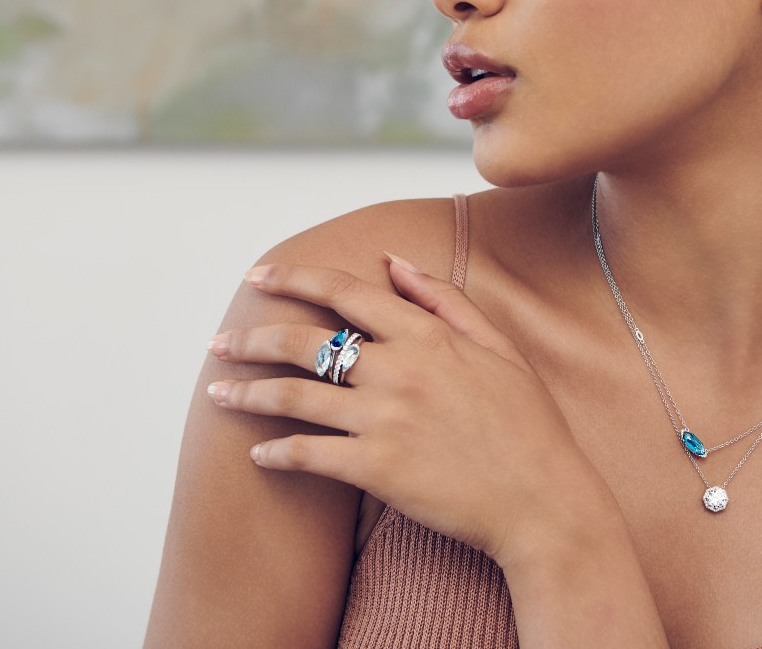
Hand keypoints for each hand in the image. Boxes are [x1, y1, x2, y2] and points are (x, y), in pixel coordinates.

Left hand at [203, 254, 608, 566]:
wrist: (545, 500)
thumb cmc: (529, 425)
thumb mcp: (498, 348)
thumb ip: (444, 301)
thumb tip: (394, 260)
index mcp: (427, 336)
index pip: (345, 292)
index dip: (294, 279)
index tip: (259, 277)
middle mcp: (400, 370)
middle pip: (305, 342)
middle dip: (252, 338)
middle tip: (219, 342)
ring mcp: (385, 419)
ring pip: (295, 396)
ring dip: (248, 393)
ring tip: (216, 394)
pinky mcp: (377, 469)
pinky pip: (309, 455)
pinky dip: (277, 452)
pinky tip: (258, 454)